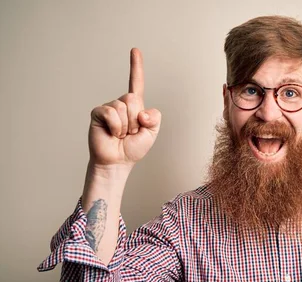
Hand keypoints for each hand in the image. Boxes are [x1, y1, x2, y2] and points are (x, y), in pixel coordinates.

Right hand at [88, 48, 161, 167]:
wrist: (117, 162)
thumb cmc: (132, 148)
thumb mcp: (152, 133)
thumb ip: (154, 118)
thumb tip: (143, 112)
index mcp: (135, 106)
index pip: (136, 83)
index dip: (136, 67)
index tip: (135, 50)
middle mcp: (121, 104)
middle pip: (133, 99)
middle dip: (135, 119)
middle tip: (130, 132)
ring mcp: (109, 108)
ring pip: (123, 107)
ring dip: (126, 126)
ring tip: (120, 135)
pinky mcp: (98, 113)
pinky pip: (111, 112)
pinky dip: (116, 126)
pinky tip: (112, 134)